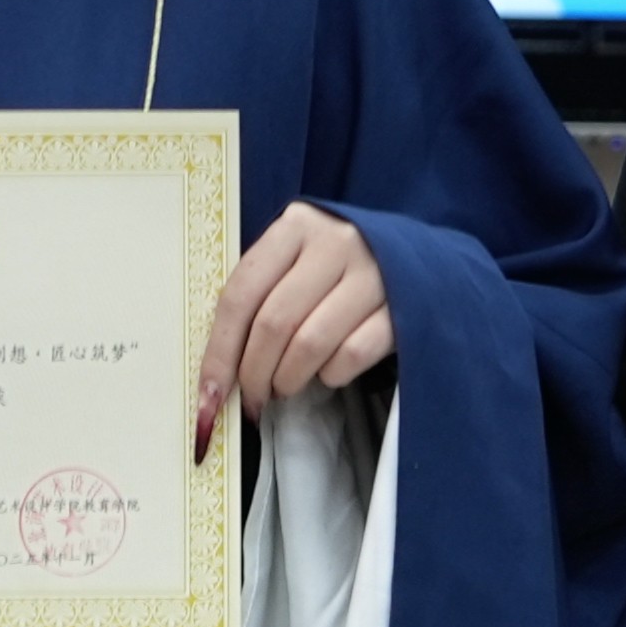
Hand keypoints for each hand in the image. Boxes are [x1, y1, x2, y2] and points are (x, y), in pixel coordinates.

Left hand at [195, 203, 395, 454]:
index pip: (241, 294)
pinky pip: (350, 356)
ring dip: (287, 380)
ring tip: (284, 387)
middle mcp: (335, 242)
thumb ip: (259, 298)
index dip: (219, 352)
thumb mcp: (295, 261)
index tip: (208, 396)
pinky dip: (330, 376)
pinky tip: (326, 372)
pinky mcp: (402, 307)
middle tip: (251, 401)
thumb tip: (216, 376)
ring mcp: (373, 273)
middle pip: (274, 324)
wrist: (417, 259)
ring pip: (310, 344)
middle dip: (253, 375)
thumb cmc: (336, 267)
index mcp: (296, 226)